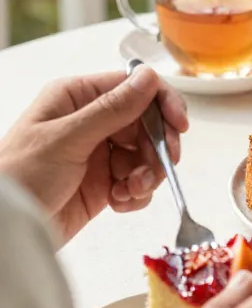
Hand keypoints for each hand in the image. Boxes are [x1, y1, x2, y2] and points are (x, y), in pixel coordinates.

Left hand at [0, 66, 187, 244]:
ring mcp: (98, 153)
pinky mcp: (102, 184)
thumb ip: (111, 109)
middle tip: (163, 166)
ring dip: (148, 174)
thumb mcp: (66, 138)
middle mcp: (91, 121)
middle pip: (147, 123)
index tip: (179, 126)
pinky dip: (136, 193)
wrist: (3, 231)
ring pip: (146, 155)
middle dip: (158, 146)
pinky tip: (120, 202)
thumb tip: (148, 77)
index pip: (133, 87)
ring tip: (131, 190)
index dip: (162, 103)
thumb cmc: (17, 177)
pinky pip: (136, 182)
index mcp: (77, 98)